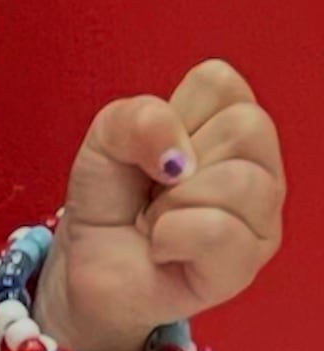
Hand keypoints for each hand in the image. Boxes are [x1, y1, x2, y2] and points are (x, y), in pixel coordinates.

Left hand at [33, 60, 285, 350]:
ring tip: (159, 219)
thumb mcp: (106, 138)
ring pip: (240, 182)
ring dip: (173, 202)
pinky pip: (218, 232)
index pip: (222, 82)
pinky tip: (162, 246)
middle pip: (246, 127)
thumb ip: (136, 118)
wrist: (89, 263)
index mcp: (233, 128)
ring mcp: (260, 222)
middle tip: (158, 187)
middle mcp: (261, 171)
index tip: (156, 148)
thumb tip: (179, 154)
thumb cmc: (111, 198)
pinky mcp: (243, 269)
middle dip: (177, 158)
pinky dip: (171, 235)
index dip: (174, 110)